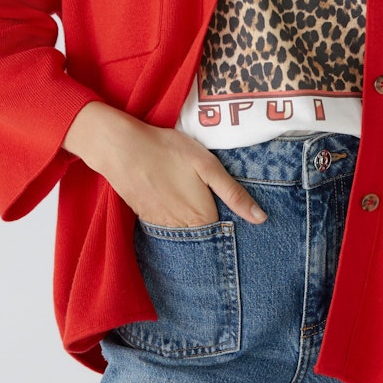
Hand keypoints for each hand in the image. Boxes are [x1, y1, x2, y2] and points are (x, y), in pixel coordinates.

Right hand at [63, 102, 266, 226]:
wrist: (122, 149)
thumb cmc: (168, 151)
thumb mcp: (208, 166)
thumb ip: (234, 194)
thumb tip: (261, 219)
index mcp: (203, 218)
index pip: (226, 229)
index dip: (232, 218)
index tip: (233, 208)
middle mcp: (183, 229)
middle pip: (205, 234)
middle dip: (213, 225)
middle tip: (210, 200)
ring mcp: (162, 226)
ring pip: (186, 232)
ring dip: (193, 224)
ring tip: (192, 199)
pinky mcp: (146, 218)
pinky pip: (168, 226)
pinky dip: (175, 218)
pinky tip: (174, 199)